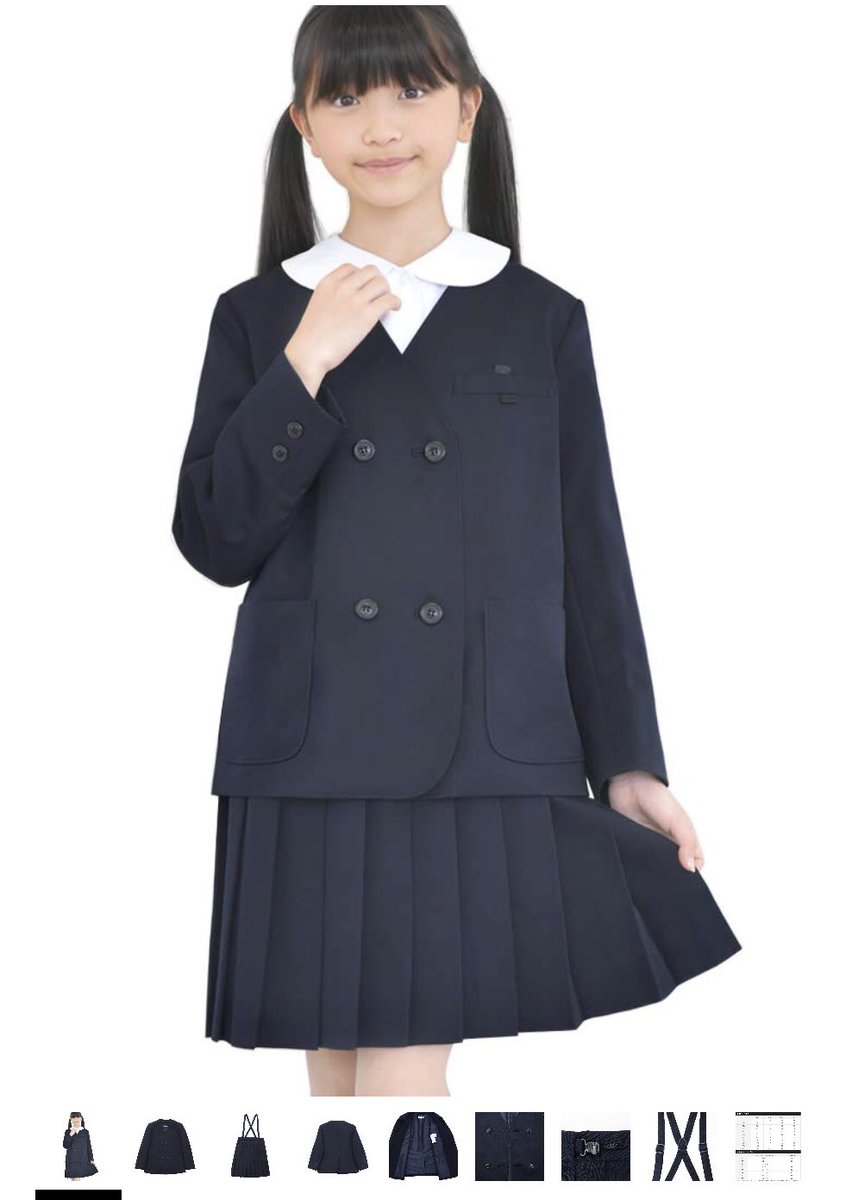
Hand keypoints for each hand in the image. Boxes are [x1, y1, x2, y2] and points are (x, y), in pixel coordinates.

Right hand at [285, 262, 401, 394]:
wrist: (309, 352)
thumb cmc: (312, 336)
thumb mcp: (318, 304)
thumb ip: (333, 295)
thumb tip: (351, 298)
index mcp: (328, 283)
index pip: (351, 267)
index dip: (362, 276)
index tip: (365, 285)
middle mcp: (342, 287)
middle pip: (370, 271)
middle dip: (378, 281)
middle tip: (379, 293)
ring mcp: (355, 300)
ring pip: (381, 283)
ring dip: (387, 291)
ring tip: (386, 302)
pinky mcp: (366, 315)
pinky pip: (388, 299)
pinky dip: (395, 302)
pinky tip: (394, 308)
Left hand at [607, 770, 703, 871]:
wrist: (627, 785)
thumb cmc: (657, 798)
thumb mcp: (677, 820)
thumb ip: (687, 842)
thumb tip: (691, 868)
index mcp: (684, 839)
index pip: (694, 864)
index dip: (692, 873)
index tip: (685, 881)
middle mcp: (669, 845)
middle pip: (675, 869)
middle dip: (673, 876)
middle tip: (666, 882)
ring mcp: (652, 846)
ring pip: (657, 867)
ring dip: (655, 872)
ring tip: (652, 876)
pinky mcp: (635, 846)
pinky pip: (639, 862)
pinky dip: (639, 866)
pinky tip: (638, 868)